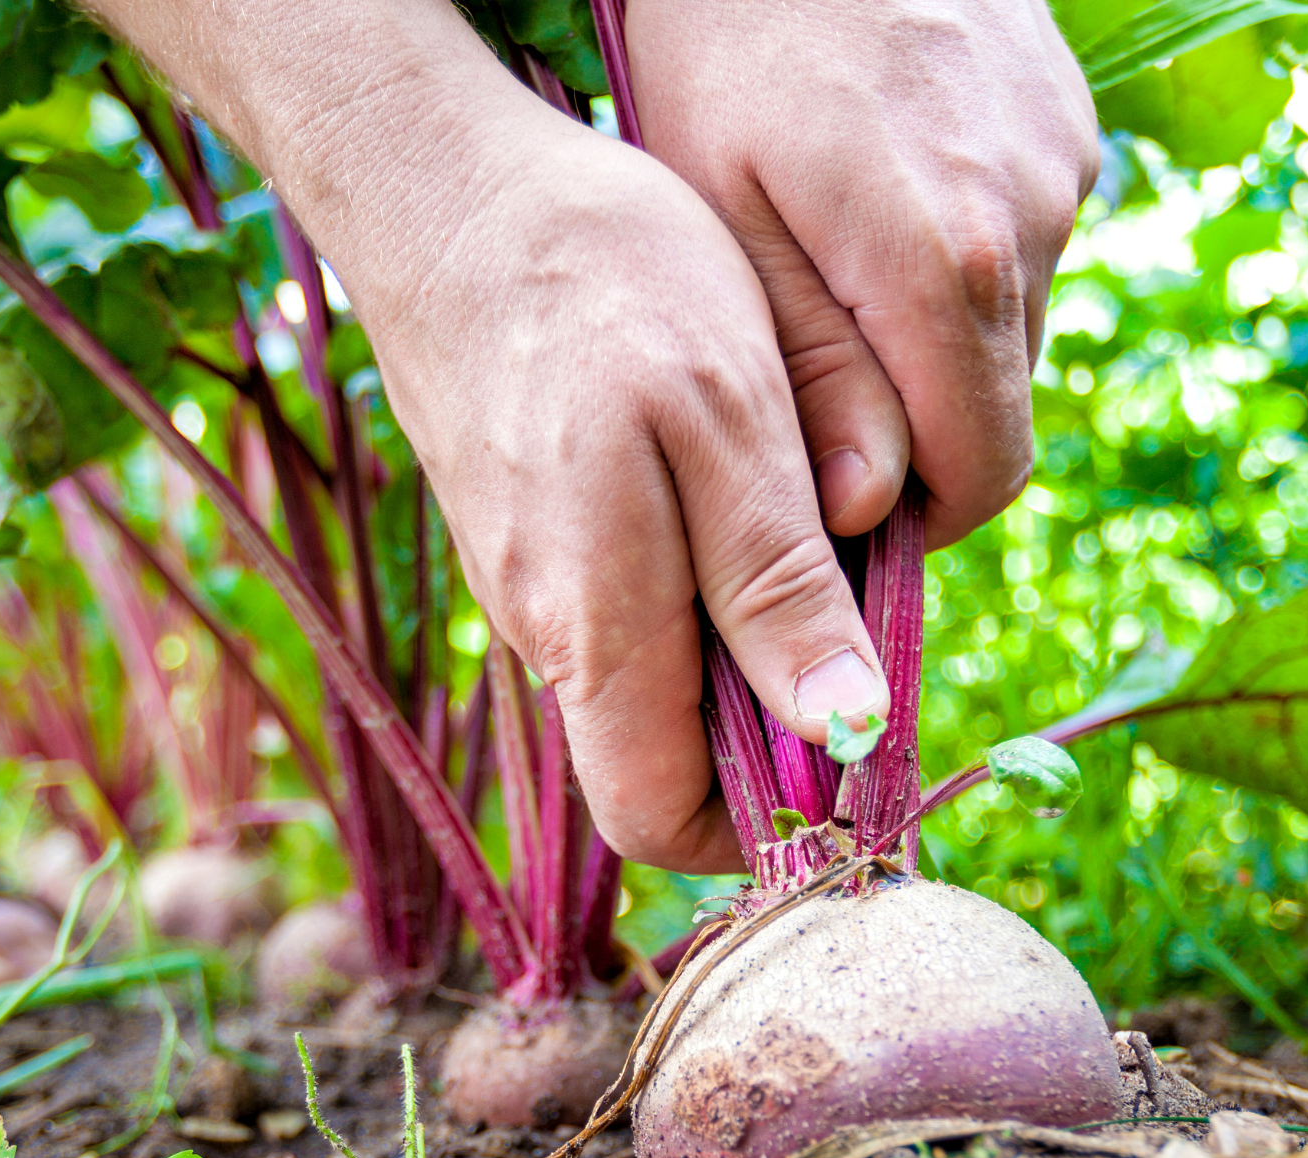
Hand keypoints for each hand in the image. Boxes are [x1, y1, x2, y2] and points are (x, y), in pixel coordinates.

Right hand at [304, 82, 888, 871]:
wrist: (448, 181)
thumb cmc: (599, 284)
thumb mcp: (728, 428)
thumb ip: (778, 592)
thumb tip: (845, 733)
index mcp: (596, 632)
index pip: (659, 823)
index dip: (759, 826)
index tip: (847, 759)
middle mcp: (548, 635)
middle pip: (666, 758)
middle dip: (774, 722)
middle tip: (858, 615)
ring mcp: (530, 584)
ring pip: (657, 676)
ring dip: (749, 639)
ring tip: (811, 527)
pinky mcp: (528, 531)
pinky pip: (630, 604)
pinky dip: (706, 579)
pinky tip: (744, 484)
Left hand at [624, 0, 1099, 544]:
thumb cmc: (724, 39)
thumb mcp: (723, 223)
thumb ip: (807, 375)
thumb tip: (866, 511)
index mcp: (949, 266)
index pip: (982, 473)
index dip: (915, 518)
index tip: (839, 511)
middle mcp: (1036, 221)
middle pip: (995, 406)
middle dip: (913, 431)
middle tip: (810, 388)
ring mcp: (1064, 165)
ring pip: (1008, 328)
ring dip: (932, 342)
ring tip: (834, 272)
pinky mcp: (1067, 125)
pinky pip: (1023, 244)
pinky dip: (957, 263)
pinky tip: (879, 202)